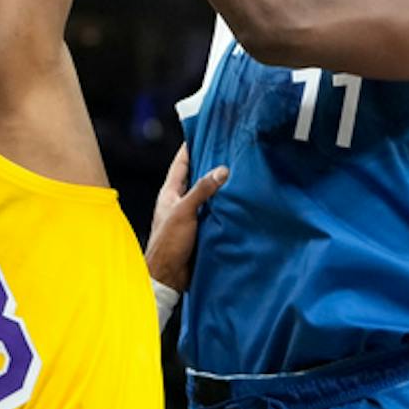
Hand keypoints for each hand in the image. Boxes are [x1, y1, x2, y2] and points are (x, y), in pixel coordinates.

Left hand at [145, 143, 227, 291]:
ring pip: (208, 195)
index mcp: (170, 192)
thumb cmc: (168, 243)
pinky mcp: (201, 230)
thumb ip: (201, 191)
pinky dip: (225, 206)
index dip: (192, 146)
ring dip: (220, 187)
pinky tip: (239, 201)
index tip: (206, 131)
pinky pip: (214, 212)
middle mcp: (180, 201)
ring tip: (240, 172)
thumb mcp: (184, 212)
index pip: (182, 162)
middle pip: (197, 177)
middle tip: (230, 150)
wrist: (168, 277)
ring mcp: (190, 216)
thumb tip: (222, 170)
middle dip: (211, 164)